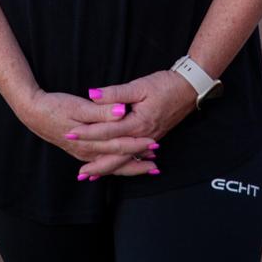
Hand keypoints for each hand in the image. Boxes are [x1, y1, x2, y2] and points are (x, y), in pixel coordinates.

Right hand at [18, 89, 159, 165]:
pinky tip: (122, 166)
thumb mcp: (78, 105)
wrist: (32, 112)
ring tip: (147, 168)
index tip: (155, 144)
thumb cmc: (55, 105)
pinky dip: (115, 166)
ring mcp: (83, 153)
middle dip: (138, 162)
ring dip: (129, 166)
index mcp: (89, 140)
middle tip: (157, 164)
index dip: (138, 144)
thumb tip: (121, 112)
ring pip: (111, 165)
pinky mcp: (80, 150)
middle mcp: (87, 151)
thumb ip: (101, 110)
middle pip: (118, 160)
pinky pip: (102, 163)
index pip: (119, 144)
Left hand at [69, 70, 197, 178]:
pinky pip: (134, 156)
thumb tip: (93, 95)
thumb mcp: (139, 85)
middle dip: (97, 163)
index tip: (71, 133)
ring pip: (126, 159)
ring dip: (109, 169)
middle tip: (79, 173)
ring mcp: (149, 139)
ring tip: (92, 176)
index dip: (88, 133)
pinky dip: (123, 164)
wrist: (190, 88)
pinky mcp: (152, 137)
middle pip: (116, 155)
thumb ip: (115, 93)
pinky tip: (116, 166)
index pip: (107, 131)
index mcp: (138, 123)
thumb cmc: (166, 85)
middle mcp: (144, 136)